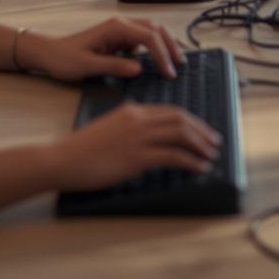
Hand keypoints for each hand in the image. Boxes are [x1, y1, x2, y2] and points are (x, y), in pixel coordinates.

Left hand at [21, 16, 185, 81]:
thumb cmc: (64, 59)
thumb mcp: (87, 66)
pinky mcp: (119, 39)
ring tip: (177, 61)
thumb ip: (114, 66)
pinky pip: (143, 40)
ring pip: (151, 32)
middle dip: (171, 45)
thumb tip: (140, 68)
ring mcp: (120, 31)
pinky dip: (156, 48)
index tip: (170, 72)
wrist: (48, 54)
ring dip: (166, 44)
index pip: (148, 37)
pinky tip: (161, 62)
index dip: (162, 54)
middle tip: (181, 66)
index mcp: (114, 28)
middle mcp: (120, 25)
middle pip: (155, 29)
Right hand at [47, 102, 221, 192]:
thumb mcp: (110, 130)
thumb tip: (151, 143)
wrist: (64, 159)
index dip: (191, 121)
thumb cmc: (83, 150)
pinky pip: (173, 156)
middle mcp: (138, 119)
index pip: (169, 111)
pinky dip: (191, 161)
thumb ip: (131, 131)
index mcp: (132, 110)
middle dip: (201, 130)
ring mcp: (138, 137)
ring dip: (200, 145)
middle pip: (179, 119)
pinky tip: (199, 168)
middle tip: (214, 142)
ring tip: (211, 155)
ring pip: (180, 134)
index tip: (203, 131)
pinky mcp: (137, 157)